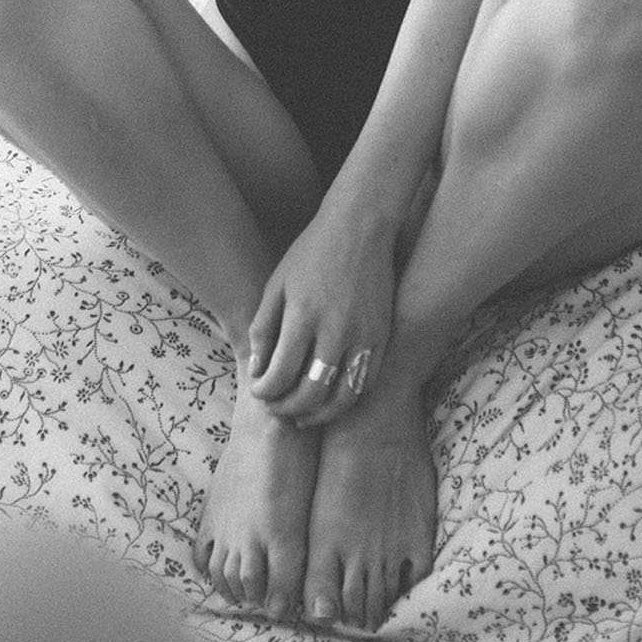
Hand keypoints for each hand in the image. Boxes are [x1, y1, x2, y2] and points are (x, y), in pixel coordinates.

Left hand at [247, 200, 395, 426]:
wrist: (360, 227)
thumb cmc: (312, 252)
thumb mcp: (277, 284)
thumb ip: (265, 328)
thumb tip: (258, 371)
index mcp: (303, 316)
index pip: (280, 375)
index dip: (265, 392)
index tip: (259, 391)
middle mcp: (335, 331)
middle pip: (310, 394)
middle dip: (287, 408)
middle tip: (277, 407)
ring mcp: (364, 335)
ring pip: (342, 398)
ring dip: (319, 414)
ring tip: (302, 414)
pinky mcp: (383, 336)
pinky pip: (365, 382)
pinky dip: (346, 399)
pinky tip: (330, 398)